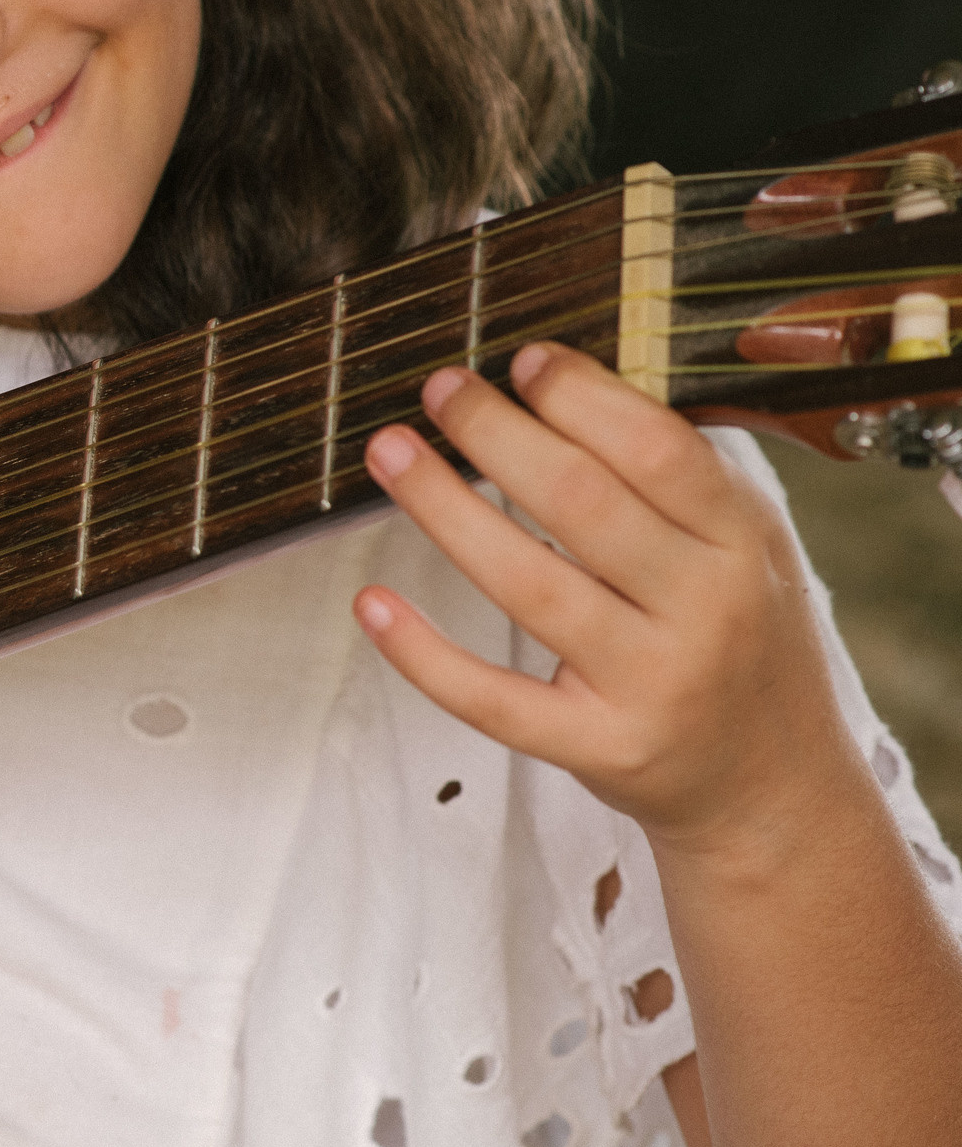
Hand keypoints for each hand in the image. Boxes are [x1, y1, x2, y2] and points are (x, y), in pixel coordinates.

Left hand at [353, 343, 860, 851]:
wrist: (773, 786)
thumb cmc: (738, 641)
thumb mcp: (740, 547)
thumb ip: (670, 477)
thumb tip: (557, 385)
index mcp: (741, 542)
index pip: (656, 451)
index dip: (579, 396)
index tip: (520, 360)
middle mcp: (704, 610)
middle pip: (584, 504)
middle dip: (497, 434)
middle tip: (439, 389)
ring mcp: (651, 684)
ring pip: (530, 586)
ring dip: (445, 510)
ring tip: (390, 453)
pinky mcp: (598, 748)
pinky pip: (495, 700)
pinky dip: (425, 652)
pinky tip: (373, 604)